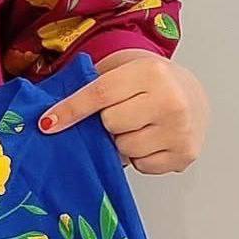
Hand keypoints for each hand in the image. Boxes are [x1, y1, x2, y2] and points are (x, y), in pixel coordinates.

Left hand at [37, 49, 208, 173]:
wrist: (192, 95)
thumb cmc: (148, 85)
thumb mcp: (123, 73)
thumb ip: (91, 88)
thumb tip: (51, 121)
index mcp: (151, 72)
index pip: (100, 93)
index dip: (71, 109)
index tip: (47, 123)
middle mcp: (170, 100)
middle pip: (110, 124)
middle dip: (107, 123)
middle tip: (121, 114)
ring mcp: (181, 130)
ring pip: (125, 149)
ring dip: (123, 142)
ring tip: (138, 127)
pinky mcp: (185, 154)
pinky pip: (141, 166)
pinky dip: (139, 157)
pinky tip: (151, 140)